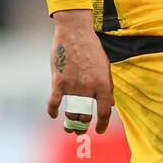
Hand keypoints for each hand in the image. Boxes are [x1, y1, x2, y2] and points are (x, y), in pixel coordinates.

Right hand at [48, 9, 113, 132]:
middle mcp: (89, 88)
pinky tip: (54, 115)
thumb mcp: (105, 67)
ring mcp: (73, 86)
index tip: (99, 131)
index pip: (104, 112)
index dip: (102, 125)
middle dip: (82, 126)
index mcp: (103, 85)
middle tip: (80, 129)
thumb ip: (106, 87)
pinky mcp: (58, 81)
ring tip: (68, 126)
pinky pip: (54, 103)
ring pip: (70, 112)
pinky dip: (52, 111)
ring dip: (69, 122)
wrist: (75, 32)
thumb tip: (109, 104)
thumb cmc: (91, 48)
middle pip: (85, 116)